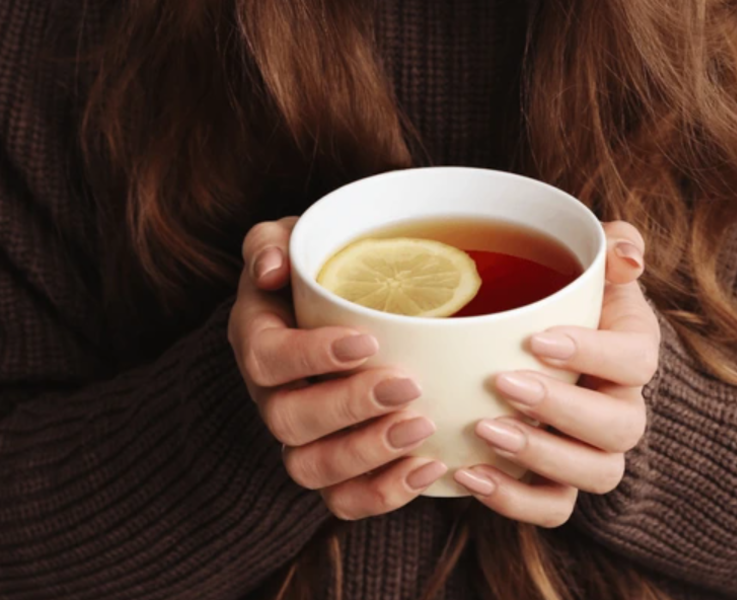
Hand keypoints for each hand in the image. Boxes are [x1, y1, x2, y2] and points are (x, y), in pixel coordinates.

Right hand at [228, 218, 446, 519]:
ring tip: (422, 428)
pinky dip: (385, 493)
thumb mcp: (295, 243)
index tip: (367, 341)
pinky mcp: (335, 468)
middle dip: (349, 407)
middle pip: (289, 421)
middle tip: (407, 384)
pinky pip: (344, 500)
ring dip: (368, 455)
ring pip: (311, 469)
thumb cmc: (320, 273)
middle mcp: (272, 396)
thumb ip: (272, 243)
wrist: (338, 313)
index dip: (311, 357)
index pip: (267, 358)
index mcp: (258, 340)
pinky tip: (432, 465)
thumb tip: (270, 269)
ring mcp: (301, 438)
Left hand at [454, 221, 660, 526]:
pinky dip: (514, 501)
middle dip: (562, 409)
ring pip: (595, 474)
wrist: (546, 356)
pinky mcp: (562, 484)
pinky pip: (554, 508)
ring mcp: (596, 453)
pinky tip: (469, 474)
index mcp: (632, 353)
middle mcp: (624, 409)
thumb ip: (610, 246)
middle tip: (505, 383)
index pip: (635, 360)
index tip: (538, 339)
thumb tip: (625, 255)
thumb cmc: (566, 305)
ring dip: (541, 457)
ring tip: (486, 432)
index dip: (592, 354)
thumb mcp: (589, 268)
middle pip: (618, 427)